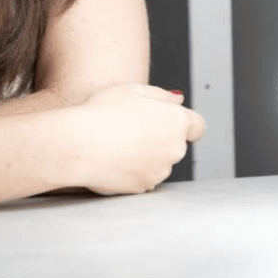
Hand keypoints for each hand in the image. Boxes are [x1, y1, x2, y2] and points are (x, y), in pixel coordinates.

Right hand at [74, 83, 205, 195]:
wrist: (79, 144)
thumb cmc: (103, 112)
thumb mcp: (132, 90)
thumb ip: (161, 95)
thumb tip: (178, 100)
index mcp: (176, 121)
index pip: (197, 126)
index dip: (185, 123)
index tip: (168, 121)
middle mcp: (174, 149)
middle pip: (174, 143)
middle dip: (159, 137)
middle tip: (129, 126)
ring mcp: (160, 171)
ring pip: (158, 162)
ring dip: (145, 154)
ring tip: (116, 142)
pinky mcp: (144, 187)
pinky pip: (143, 177)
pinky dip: (132, 170)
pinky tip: (112, 158)